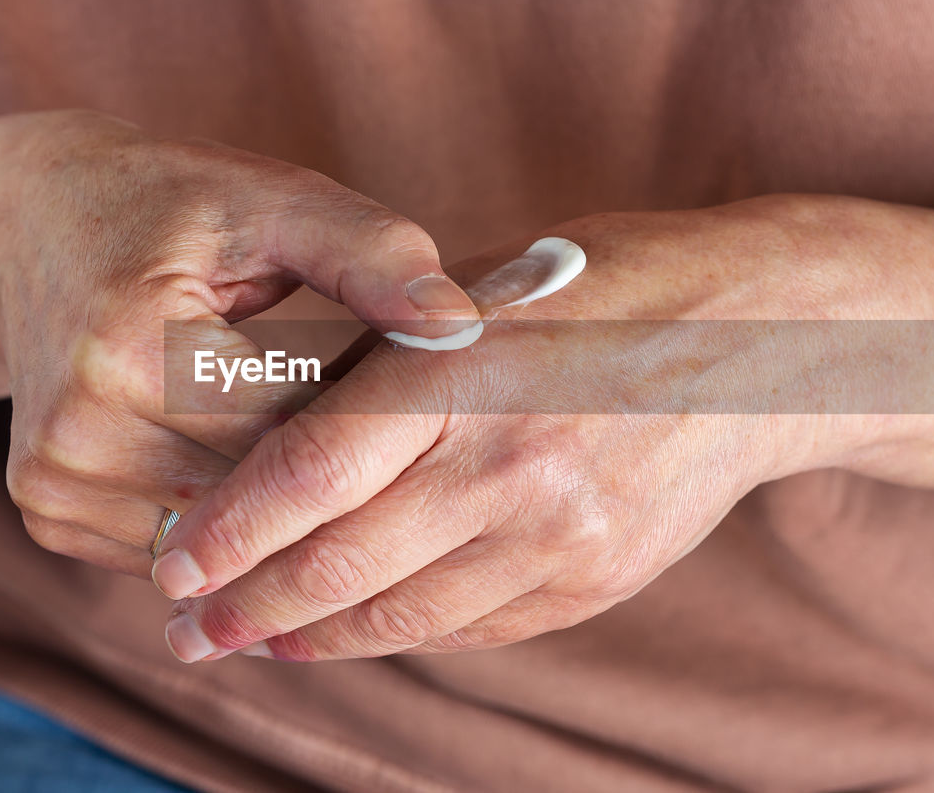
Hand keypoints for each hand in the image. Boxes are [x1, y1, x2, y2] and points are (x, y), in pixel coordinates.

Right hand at [0, 110, 480, 576]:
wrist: (24, 232)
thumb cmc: (166, 206)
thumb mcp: (269, 198)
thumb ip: (371, 253)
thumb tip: (460, 325)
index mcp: (132, 344)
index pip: (299, 428)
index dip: (369, 413)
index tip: (411, 392)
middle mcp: (79, 430)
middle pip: (261, 492)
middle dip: (331, 463)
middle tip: (369, 421)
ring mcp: (54, 481)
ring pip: (225, 535)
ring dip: (278, 497)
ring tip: (297, 431)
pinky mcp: (46, 512)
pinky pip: (177, 545)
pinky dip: (220, 514)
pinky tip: (234, 458)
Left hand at [152, 194, 933, 660]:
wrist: (761, 344)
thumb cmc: (606, 291)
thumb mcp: (482, 291)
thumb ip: (383, 364)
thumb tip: (273, 436)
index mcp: (461, 370)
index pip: (311, 472)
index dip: (226, 531)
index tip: (171, 571)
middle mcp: (507, 462)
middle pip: (339, 562)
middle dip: (246, 607)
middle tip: (188, 632)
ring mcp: (557, 534)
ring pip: (399, 614)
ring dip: (311, 636)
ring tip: (253, 641)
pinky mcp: (593, 581)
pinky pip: (469, 627)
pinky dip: (396, 633)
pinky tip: (352, 632)